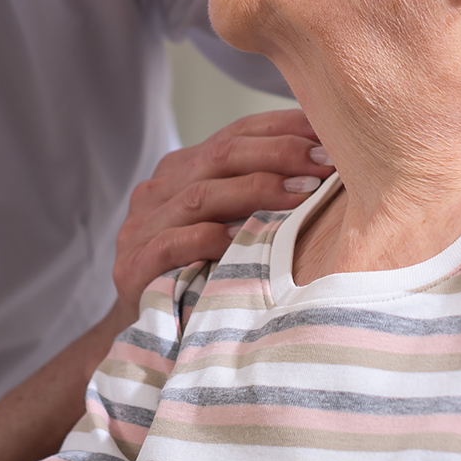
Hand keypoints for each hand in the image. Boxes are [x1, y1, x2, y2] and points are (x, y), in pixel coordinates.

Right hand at [111, 109, 332, 307]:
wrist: (148, 331)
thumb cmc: (202, 273)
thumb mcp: (230, 225)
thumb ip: (259, 195)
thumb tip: (328, 167)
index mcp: (182, 170)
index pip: (236, 133)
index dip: (282, 129)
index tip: (328, 134)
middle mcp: (158, 189)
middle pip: (221, 155)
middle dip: (279, 154)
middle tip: (325, 162)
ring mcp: (140, 227)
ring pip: (201, 195)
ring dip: (257, 190)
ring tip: (304, 192)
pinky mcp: (132, 266)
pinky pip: (173, 243)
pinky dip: (209, 238)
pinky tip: (244, 237)